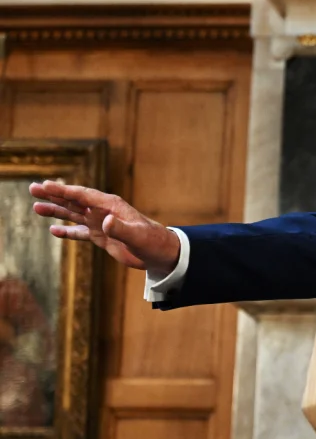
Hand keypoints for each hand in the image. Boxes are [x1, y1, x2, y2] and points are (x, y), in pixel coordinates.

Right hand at [29, 181, 179, 276]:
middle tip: (33, 188)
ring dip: (56, 211)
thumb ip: (120, 228)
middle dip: (54, 195)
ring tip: (36, 207)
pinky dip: (67, 232)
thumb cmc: (152, 241)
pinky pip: (81, 232)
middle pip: (74, 201)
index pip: (83, 195)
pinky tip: (54, 231)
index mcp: (111, 206)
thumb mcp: (137, 235)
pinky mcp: (102, 237)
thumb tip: (104, 221)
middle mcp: (104, 212)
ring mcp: (102, 224)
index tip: (46, 185)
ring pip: (74, 215)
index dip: (64, 190)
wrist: (161, 253)